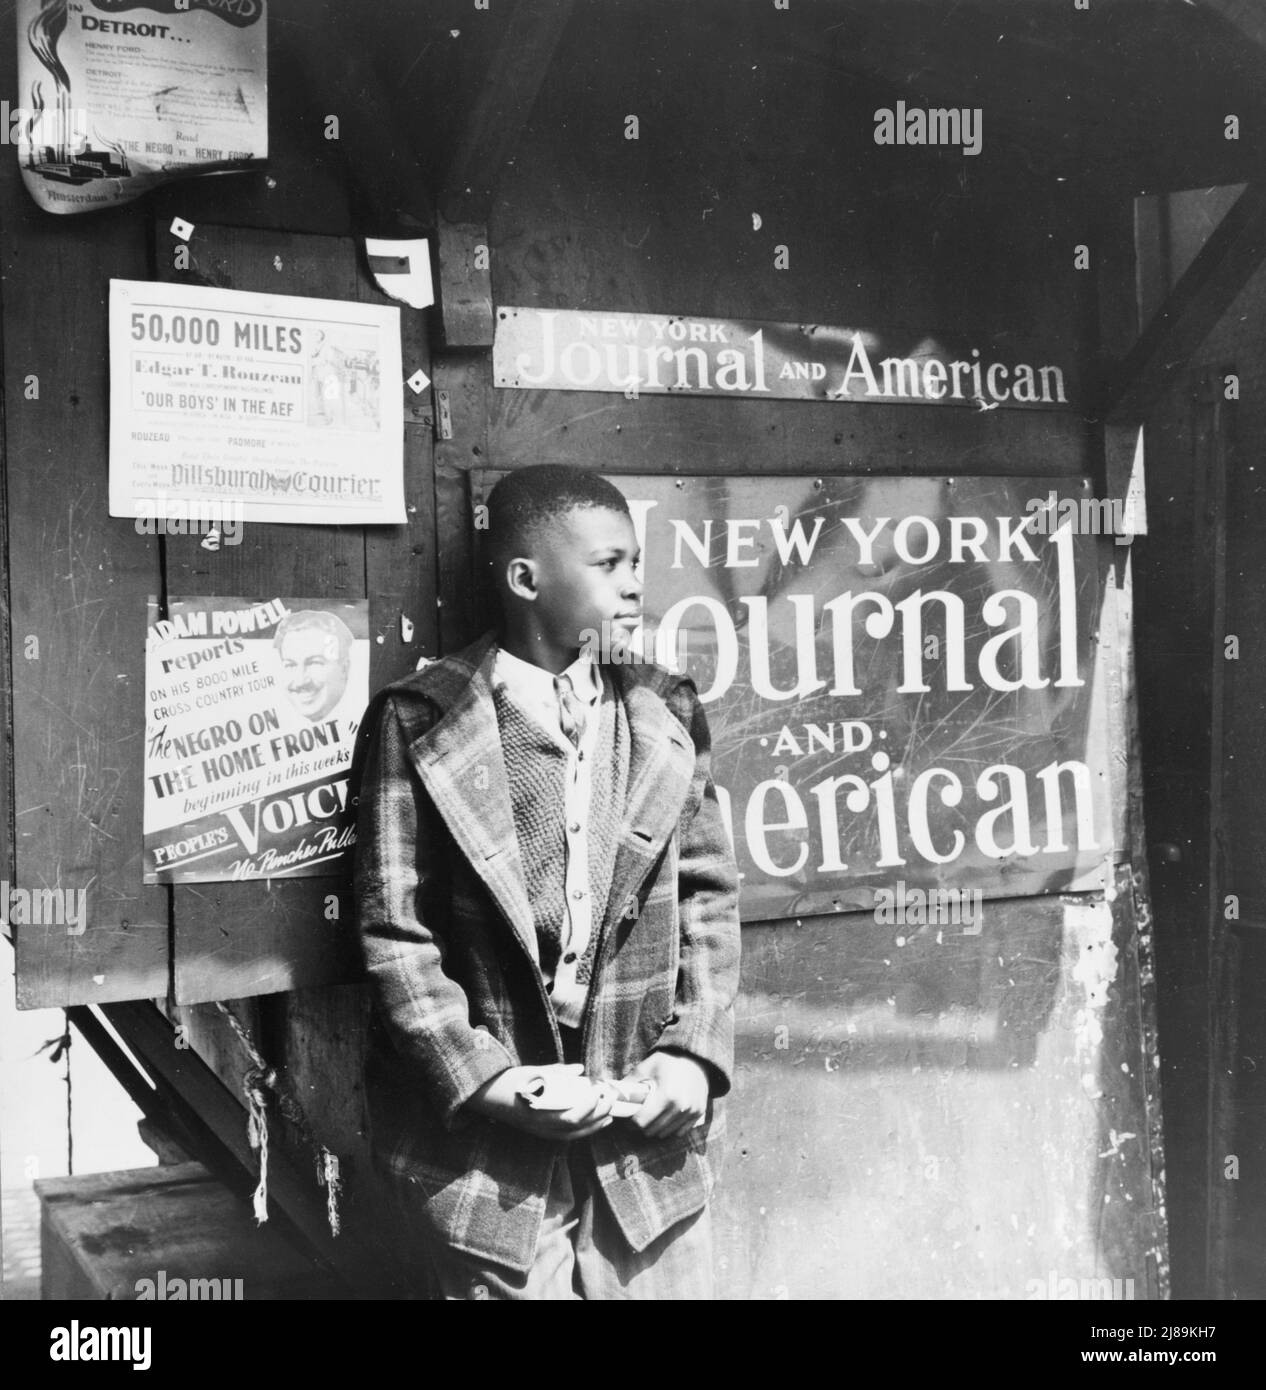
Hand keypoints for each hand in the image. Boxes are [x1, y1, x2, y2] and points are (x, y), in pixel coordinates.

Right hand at [465, 1063, 614, 1140]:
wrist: (486, 1095)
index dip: (589, 1107)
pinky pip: (566, 1135)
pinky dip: (583, 1128)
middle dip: (598, 1115)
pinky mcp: (541, 1132)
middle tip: (611, 1099)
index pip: (572, 1117)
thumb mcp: (533, 1072)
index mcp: (539, 1113)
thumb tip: (580, 1069)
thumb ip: (557, 1073)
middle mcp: (541, 1127)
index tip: (599, 1091)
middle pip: (577, 1128)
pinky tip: (593, 1121)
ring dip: (594, 1125)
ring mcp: (541, 1132)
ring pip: (573, 1135)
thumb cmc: (509, 1082)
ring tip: (609, 1114)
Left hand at [622, 1050, 709, 1138]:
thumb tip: (613, 1097)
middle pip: (652, 1130)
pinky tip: (665, 1116)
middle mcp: (681, 1106)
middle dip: (641, 1126)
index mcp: (667, 1094)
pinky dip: (669, 1128)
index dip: (630, 1122)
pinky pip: (678, 1133)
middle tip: (637, 1116)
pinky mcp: (698, 1114)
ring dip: (655, 1128)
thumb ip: (630, 1083)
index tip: (628, 1116)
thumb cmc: (668, 1061)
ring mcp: (691, 1112)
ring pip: (664, 1134)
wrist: (696, 1058)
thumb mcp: (646, 1067)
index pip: (642, 1122)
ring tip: (651, 1115)